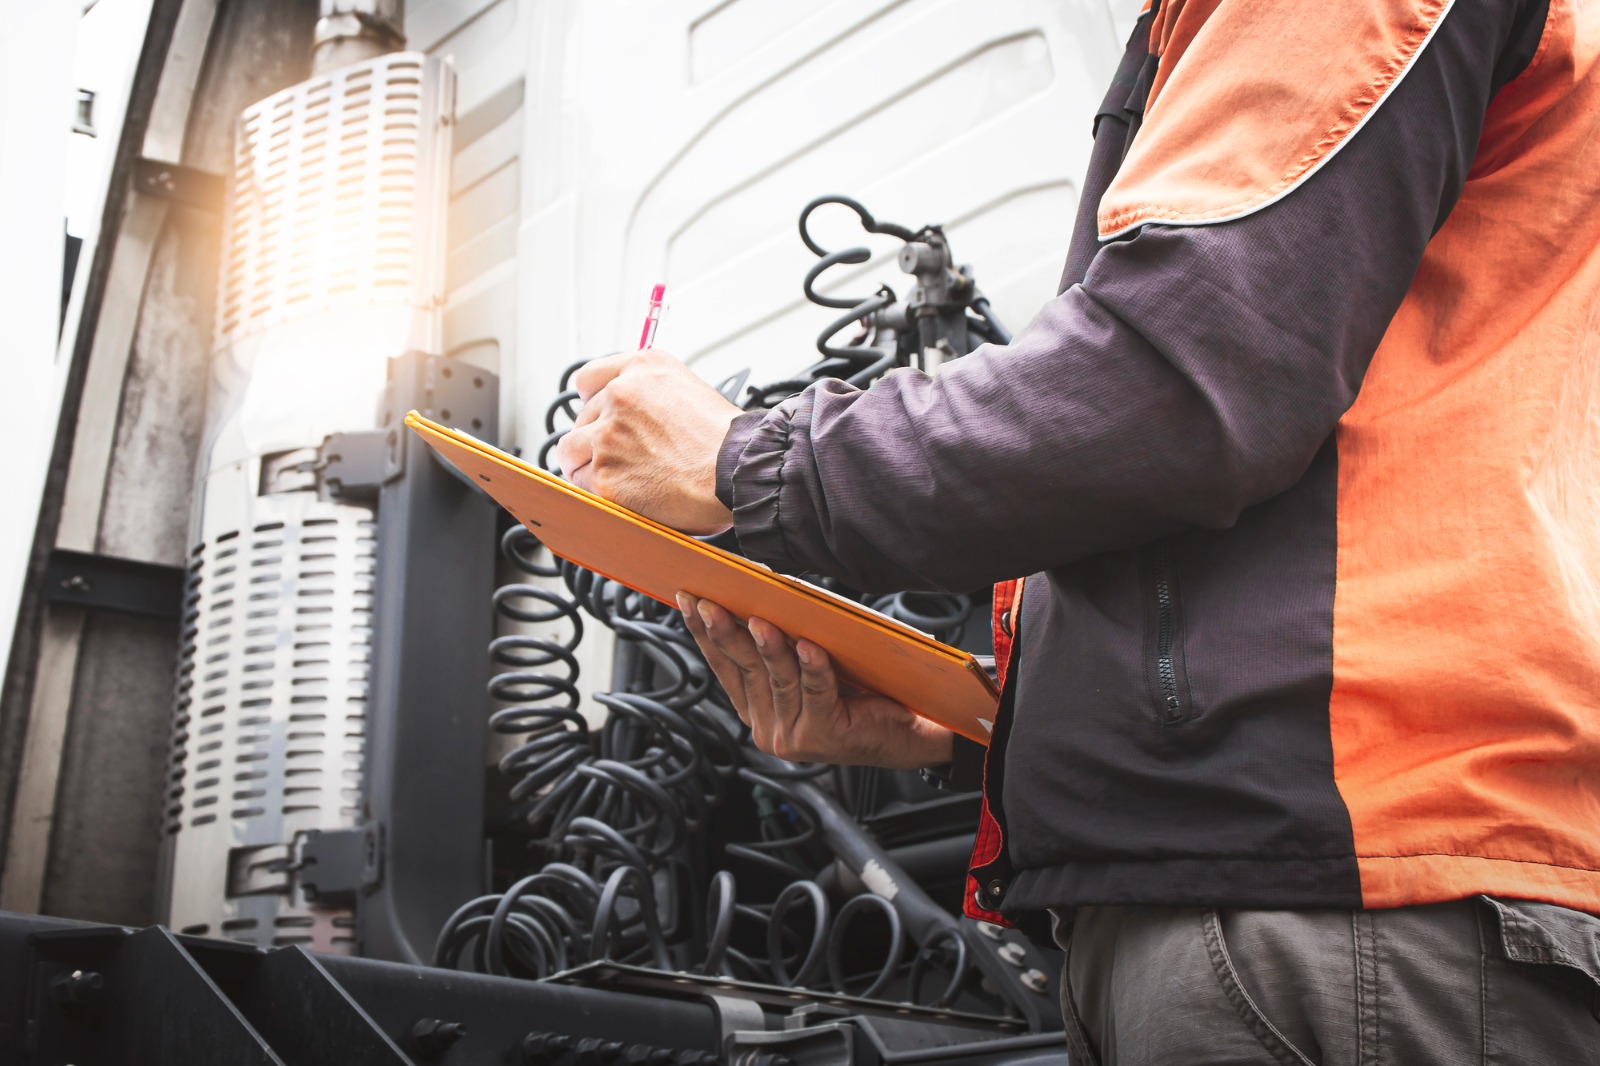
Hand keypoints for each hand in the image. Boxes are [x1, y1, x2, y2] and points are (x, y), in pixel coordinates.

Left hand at [555, 350, 739, 534]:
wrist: (737, 472)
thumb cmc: (725, 441)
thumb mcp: (690, 390)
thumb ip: (653, 394)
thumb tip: (635, 413)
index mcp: (643, 369)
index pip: (589, 379)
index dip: (593, 402)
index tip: (599, 416)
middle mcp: (620, 395)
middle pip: (581, 418)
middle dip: (598, 439)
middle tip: (625, 457)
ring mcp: (607, 435)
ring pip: (571, 450)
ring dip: (588, 464)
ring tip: (618, 476)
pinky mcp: (603, 475)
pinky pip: (581, 483)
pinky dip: (598, 491)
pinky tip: (624, 493)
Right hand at [678, 593, 954, 769]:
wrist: (911, 728)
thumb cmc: (863, 691)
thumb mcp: (813, 666)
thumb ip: (784, 648)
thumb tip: (759, 601)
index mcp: (759, 711)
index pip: (724, 667)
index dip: (704, 633)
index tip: (689, 600)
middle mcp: (769, 728)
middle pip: (743, 670)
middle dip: (723, 633)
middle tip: (708, 602)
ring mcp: (793, 737)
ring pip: (777, 680)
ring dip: (767, 647)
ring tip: (758, 620)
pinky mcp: (824, 737)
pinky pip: (815, 691)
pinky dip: (812, 666)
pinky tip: (808, 645)